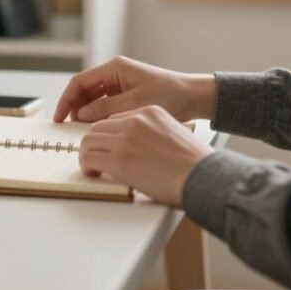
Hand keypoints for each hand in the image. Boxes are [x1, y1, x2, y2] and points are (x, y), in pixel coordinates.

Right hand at [53, 56, 216, 123]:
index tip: (59, 117)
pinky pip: (105, 105)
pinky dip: (98, 116)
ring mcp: (120, 84)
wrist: (194, 97)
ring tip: (82, 131)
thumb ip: (105, 108)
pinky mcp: (126, 95)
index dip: (66, 100)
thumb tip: (81, 114)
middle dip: (74, 108)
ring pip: (93, 99)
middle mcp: (115, 73)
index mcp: (115, 68)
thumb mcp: (135, 103)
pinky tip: (98, 129)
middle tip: (68, 127)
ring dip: (86, 113)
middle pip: (84, 90)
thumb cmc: (170, 95)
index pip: (79, 82)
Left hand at [78, 106, 213, 206]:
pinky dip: (86, 165)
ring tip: (92, 167)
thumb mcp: (174, 137)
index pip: (117, 119)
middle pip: (99, 126)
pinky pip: (89, 157)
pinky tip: (93, 173)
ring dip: (87, 154)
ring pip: (89, 139)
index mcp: (151, 112)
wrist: (204, 177)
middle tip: (94, 157)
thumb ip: (154, 136)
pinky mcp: (118, 158)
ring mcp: (125, 138)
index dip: (110, 135)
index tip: (109, 148)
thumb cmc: (196, 165)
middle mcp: (136, 120)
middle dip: (94, 143)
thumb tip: (141, 151)